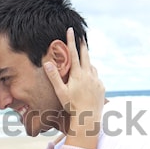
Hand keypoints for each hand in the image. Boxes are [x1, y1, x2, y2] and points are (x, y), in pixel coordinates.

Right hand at [43, 28, 104, 148]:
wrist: (88, 118)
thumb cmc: (72, 106)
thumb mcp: (60, 91)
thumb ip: (54, 77)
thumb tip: (47, 63)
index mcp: (77, 74)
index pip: (73, 53)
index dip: (71, 41)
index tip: (71, 30)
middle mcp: (89, 75)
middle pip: (86, 56)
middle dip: (82, 45)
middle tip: (81, 37)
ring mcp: (96, 80)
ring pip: (92, 66)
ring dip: (88, 61)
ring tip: (84, 59)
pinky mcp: (102, 87)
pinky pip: (96, 77)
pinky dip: (92, 74)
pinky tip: (89, 78)